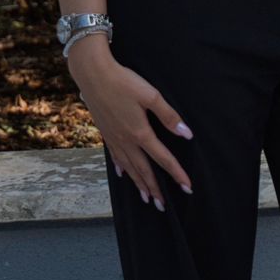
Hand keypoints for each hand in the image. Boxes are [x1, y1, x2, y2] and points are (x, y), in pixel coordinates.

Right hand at [68, 38, 193, 210]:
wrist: (92, 73)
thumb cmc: (123, 81)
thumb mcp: (150, 95)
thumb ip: (169, 116)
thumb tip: (187, 134)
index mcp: (140, 132)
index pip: (163, 158)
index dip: (177, 173)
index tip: (187, 188)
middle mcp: (126, 140)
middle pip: (144, 170)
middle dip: (155, 189)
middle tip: (162, 206)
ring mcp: (114, 138)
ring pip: (129, 167)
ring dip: (139, 184)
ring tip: (146, 198)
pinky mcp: (105, 132)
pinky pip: (115, 156)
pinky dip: (122, 168)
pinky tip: (123, 174)